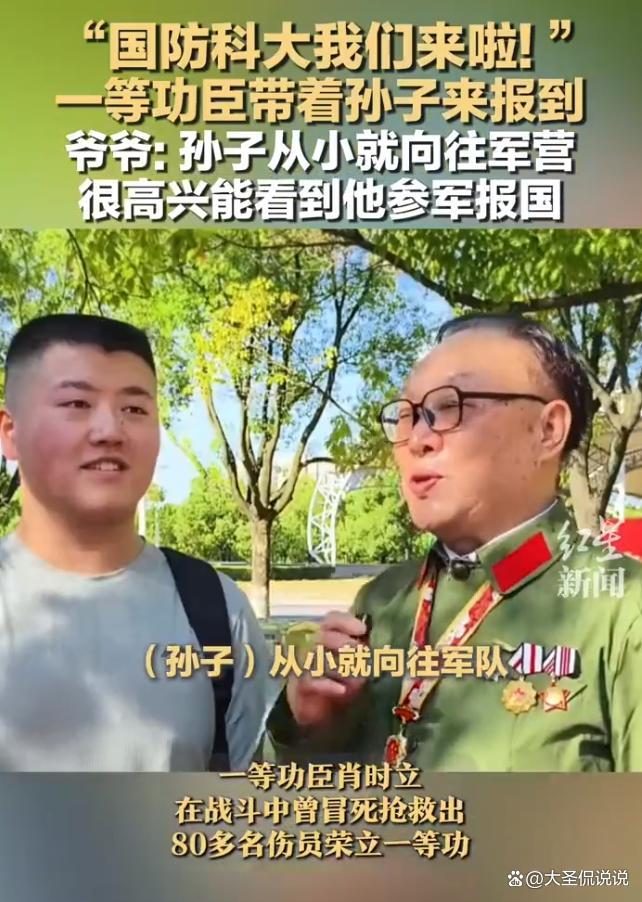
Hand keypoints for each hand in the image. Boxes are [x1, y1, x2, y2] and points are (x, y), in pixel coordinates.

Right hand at [286, 611, 368, 729]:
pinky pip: (309, 681)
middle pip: (322, 635)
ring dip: (338, 665)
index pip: (331, 620)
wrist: (320, 712)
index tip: (362, 629)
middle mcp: (311, 646)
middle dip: (343, 642)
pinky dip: (327, 685)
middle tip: (360, 651)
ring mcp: (303, 665)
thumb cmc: (339, 681)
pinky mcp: (300, 686)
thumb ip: (361, 650)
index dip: (346, 622)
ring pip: (315, 657)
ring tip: (356, 675)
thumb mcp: (356, 664)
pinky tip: (341, 690)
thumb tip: (372, 638)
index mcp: (325, 635)